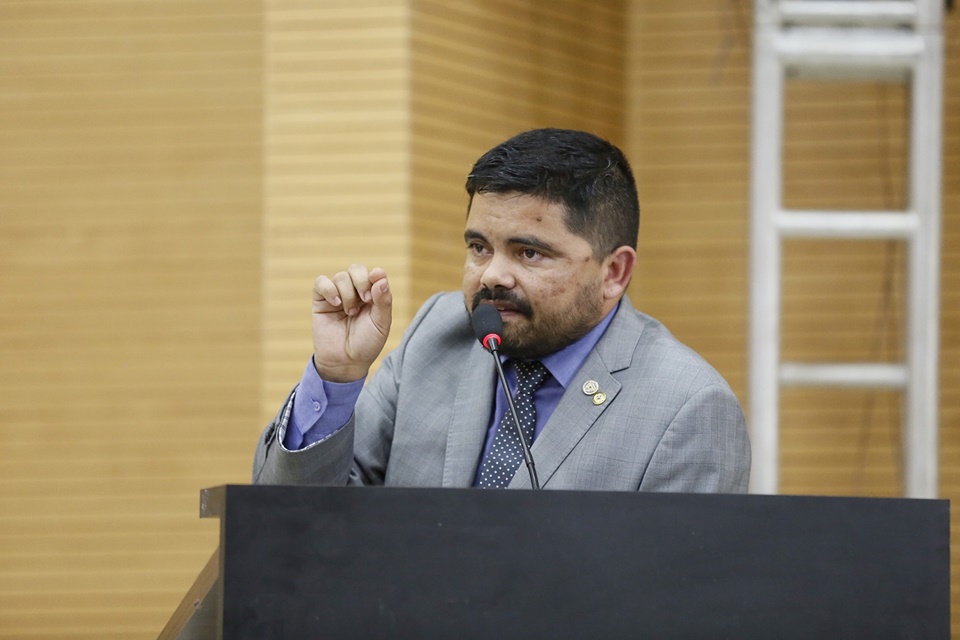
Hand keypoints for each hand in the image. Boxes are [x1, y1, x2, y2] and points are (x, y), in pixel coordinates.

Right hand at [311, 264, 391, 381]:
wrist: (345, 362)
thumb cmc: (366, 344)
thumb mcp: (381, 324)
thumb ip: (383, 301)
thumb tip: (380, 276)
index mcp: (372, 295)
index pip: (373, 274)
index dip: (374, 276)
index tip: (375, 286)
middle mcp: (355, 292)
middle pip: (356, 269)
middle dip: (361, 281)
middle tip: (364, 300)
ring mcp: (337, 295)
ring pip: (341, 276)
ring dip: (347, 294)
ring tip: (350, 313)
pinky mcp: (321, 301)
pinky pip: (321, 282)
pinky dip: (329, 289)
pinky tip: (336, 304)